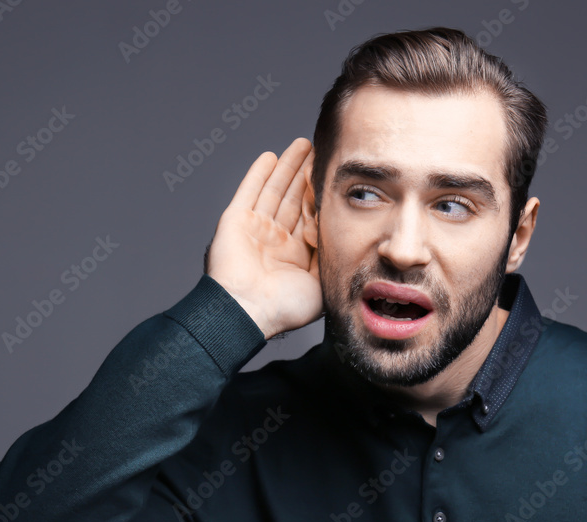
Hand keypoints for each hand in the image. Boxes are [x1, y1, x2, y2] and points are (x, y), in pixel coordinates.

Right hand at [206, 137, 321, 339]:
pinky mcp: (235, 221)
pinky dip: (259, 174)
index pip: (311, 218)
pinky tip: (271, 157)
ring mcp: (254, 229)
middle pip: (293, 199)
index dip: (322, 197)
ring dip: (287, 167)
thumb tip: (350, 244)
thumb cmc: (284, 307)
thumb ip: (333, 262)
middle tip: (322, 151)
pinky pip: (248, 191)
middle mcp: (274, 240)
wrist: (248, 311)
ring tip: (303, 145)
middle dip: (306, 175)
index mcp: (293, 256)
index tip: (335, 177)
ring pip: (274, 190)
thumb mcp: (321, 286)